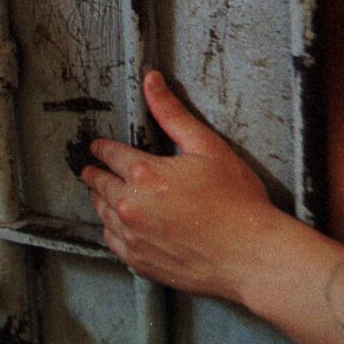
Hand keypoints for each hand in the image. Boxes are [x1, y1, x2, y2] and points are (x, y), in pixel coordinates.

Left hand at [79, 70, 286, 301]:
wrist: (252, 255)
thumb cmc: (237, 202)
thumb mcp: (207, 147)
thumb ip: (172, 113)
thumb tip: (151, 81)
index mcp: (144, 175)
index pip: (109, 154)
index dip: (102, 148)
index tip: (98, 147)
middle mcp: (131, 207)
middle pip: (98, 185)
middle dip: (94, 174)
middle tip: (91, 170)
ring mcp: (133, 238)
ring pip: (102, 214)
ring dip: (101, 201)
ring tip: (102, 194)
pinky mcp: (141, 263)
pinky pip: (113, 242)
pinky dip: (112, 231)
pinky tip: (119, 226)